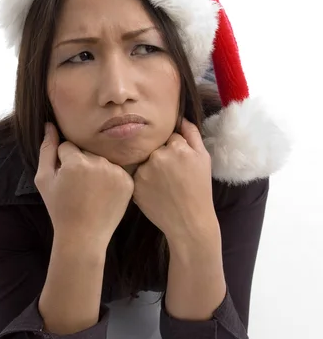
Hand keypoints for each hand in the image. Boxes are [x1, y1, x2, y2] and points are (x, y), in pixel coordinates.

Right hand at [35, 122, 133, 247]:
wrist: (84, 235)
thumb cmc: (60, 209)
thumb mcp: (44, 179)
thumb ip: (46, 149)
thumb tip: (49, 124)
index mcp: (76, 161)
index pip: (67, 146)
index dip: (63, 163)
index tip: (65, 181)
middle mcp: (98, 163)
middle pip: (86, 152)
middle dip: (80, 164)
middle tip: (78, 188)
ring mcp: (116, 172)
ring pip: (101, 160)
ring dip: (96, 170)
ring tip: (91, 192)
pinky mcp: (128, 181)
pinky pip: (115, 170)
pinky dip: (110, 179)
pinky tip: (103, 195)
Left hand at [132, 118, 217, 241]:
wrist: (189, 221)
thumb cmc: (199, 190)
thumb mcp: (203, 158)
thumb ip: (192, 134)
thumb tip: (180, 117)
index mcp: (177, 147)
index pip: (168, 137)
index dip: (174, 149)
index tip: (179, 163)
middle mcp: (158, 156)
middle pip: (154, 147)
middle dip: (160, 157)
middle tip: (171, 176)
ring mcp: (144, 171)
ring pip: (144, 160)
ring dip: (150, 168)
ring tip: (164, 185)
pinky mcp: (134, 185)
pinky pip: (136, 175)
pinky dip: (143, 181)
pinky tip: (155, 191)